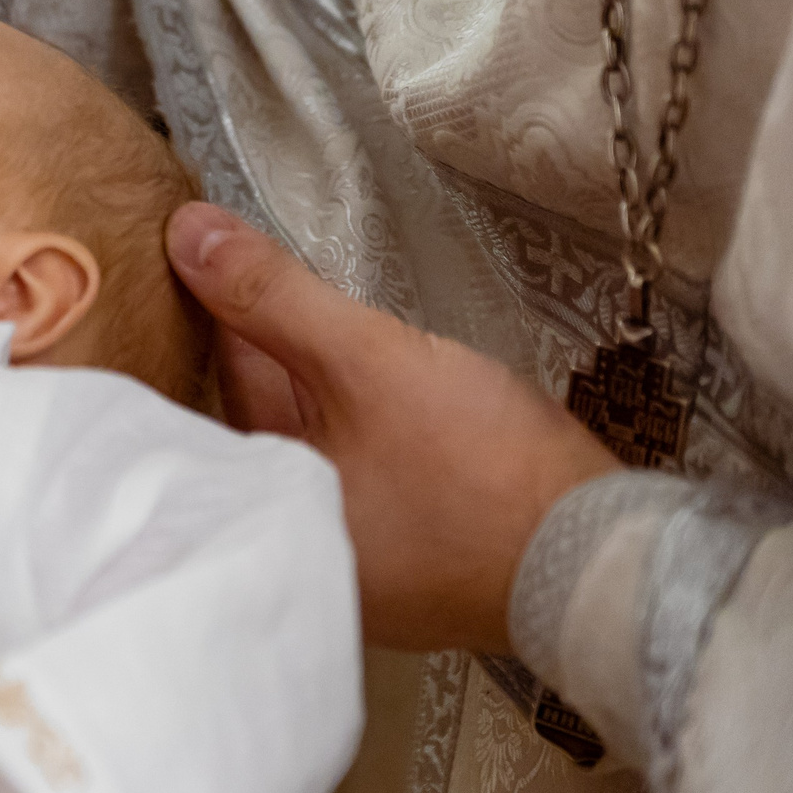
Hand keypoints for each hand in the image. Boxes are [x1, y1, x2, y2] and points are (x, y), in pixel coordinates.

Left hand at [166, 204, 623, 655]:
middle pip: (253, 422)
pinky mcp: (406, 555)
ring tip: (297, 308)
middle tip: (241, 267)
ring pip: (307, 443)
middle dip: (253, 350)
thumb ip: (272, 296)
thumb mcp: (366, 361)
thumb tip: (188, 233)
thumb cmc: (480, 474)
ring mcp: (352, 556)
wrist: (603, 560)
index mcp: (258, 515)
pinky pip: (355, 471)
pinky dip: (351, 424)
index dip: (206, 321)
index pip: (204, 399)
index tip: (193, 256)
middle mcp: (291, 545)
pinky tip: (362, 383)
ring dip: (305, 384)